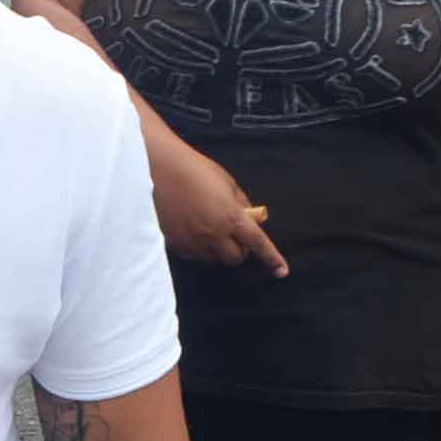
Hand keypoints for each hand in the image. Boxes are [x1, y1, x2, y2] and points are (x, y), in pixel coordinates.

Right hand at [152, 139, 287, 272]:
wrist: (158, 170)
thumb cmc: (195, 170)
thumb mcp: (227, 182)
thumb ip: (241, 203)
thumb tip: (252, 219)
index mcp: (231, 217)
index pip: (258, 243)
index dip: (272, 258)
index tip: (281, 271)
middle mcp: (214, 234)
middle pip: (235, 258)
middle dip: (240, 250)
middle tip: (235, 237)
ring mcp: (193, 242)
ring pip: (214, 259)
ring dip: (219, 250)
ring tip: (211, 230)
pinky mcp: (176, 244)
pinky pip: (194, 256)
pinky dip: (199, 248)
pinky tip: (193, 230)